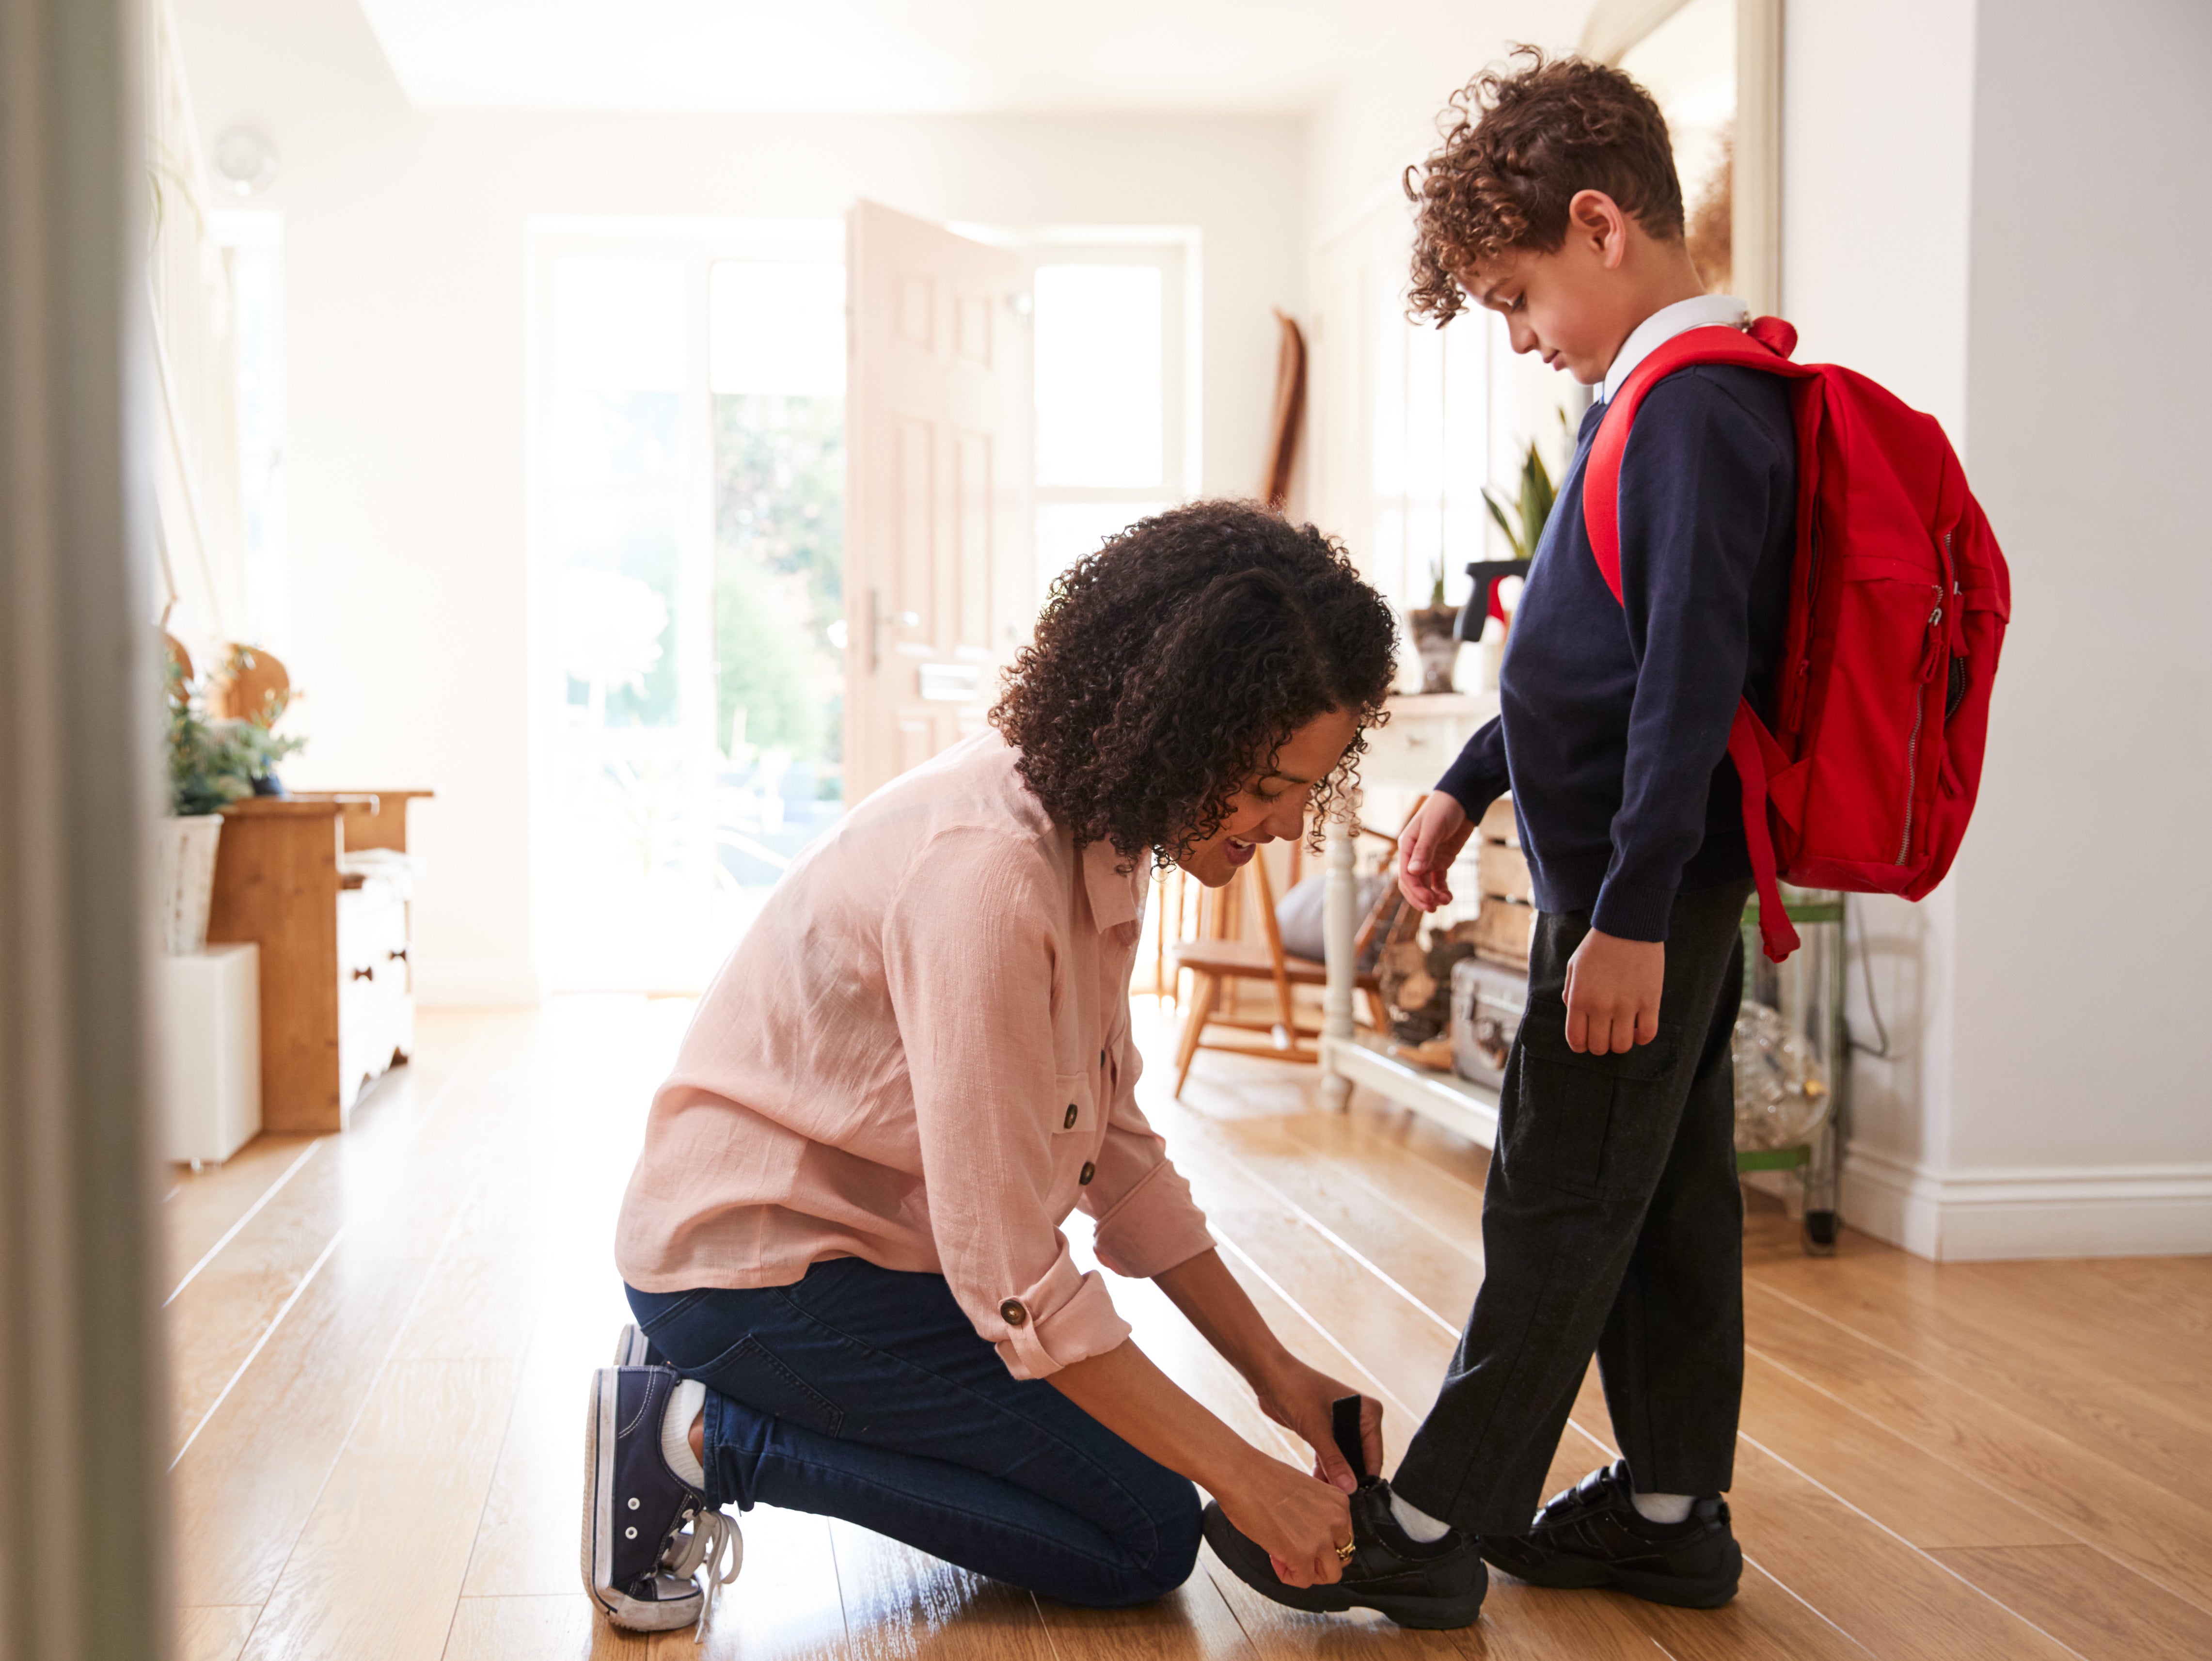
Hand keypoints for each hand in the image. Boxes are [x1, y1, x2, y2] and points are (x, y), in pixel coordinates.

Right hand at [1212, 1448, 1354, 1589]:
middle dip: (1318, 1560)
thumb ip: (1318, 1515)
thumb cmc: (1262, 1479)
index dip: (1321, 1543)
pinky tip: (1274, 1558)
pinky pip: (1303, 1581)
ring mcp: (1321, 1538)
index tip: (1301, 1536)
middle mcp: (1337, 1520)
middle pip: (1341, 1558)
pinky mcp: (1302, 1553)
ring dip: (1307, 1571)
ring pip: (1329, 1575)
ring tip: (1285, 1556)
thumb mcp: (1306, 1493)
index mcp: (1339, 1502)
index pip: (1344, 1538)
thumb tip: (1313, 1538)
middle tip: (1294, 1552)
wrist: (1240, 1474)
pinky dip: (1288, 1576)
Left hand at [1253, 1357, 1382, 1493]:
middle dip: (1349, 1478)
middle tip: (1339, 1501)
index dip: (1366, 1477)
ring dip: (1335, 1476)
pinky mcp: (1326, 1430)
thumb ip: (1333, 1460)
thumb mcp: (1316, 1429)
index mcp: (1368, 1411)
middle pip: (1360, 1458)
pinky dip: (1324, 1469)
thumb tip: (1350, 1488)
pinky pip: (1331, 1455)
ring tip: (1327, 1497)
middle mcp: (1360, 1417)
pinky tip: (1317, 1485)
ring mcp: (1342, 1424)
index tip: (1358, 1500)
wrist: (1269, 1375)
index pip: (1374, 1453)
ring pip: (1344, 1459)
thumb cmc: (1296, 1391)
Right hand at [1398, 794, 1472, 912]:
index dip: (1415, 890)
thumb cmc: (1444, 809)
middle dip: (1421, 897)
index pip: (1406, 875)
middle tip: (1433, 908)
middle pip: (1412, 883)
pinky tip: (1448, 896)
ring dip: (1432, 895)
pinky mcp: (1442, 859)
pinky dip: (1442, 890)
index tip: (1428, 900)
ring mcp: (1428, 858)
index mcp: (1407, 846)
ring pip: (1425, 884)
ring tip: (1445, 902)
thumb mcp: (1433, 828)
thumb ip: (1424, 850)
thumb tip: (1413, 872)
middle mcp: (1415, 854)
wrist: (1462, 799)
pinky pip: (1438, 880)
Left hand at [1563, 928, 1663, 1054]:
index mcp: (1580, 998)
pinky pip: (1647, 1034)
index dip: (1581, 1046)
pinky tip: (1639, 1027)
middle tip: (1605, 1033)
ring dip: (1621, 1042)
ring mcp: (1627, 1005)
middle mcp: (1601, 1006)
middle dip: (1600, 1045)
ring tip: (1622, 1030)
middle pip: (1600, 1047)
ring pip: (1623, 1046)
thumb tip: (1573, 1013)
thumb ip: (1571, 993)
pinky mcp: (1650, 1001)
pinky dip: (1642, 1037)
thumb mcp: (1574, 966)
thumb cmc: (1598, 945)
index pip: (1577, 1040)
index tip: (1586, 1041)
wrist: (1627, 925)